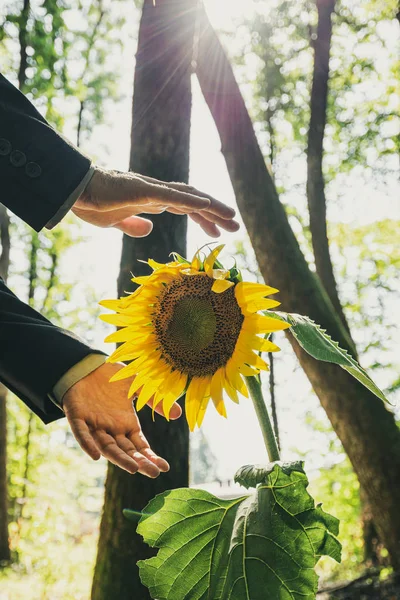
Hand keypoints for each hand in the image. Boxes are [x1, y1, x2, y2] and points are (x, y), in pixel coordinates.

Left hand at [63, 362, 181, 476]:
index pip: (140, 446)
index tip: (164, 468)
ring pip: (107, 447)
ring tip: (133, 469)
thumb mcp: (138, 386)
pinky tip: (95, 456)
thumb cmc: (111, 377)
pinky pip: (82, 434)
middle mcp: (112, 429)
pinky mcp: (78, 416)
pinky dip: (88, 444)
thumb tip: (177, 414)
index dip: (151, 457)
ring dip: (119, 459)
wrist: (86, 365)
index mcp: (126, 424)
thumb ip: (155, 400)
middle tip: (153, 474)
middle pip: (126, 451)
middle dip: (139, 463)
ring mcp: (95, 425)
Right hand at [72, 167, 239, 236]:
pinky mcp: (143, 190)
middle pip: (194, 201)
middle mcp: (157, 192)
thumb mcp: (116, 222)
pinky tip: (208, 204)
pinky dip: (191, 200)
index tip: (218, 233)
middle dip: (216, 214)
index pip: (185, 208)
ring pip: (189, 197)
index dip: (203, 218)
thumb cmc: (92, 202)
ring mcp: (151, 189)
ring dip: (213, 206)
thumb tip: (150, 229)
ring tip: (232, 217)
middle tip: (235, 227)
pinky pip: (171, 195)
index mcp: (152, 200)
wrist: (74, 191)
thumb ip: (133, 224)